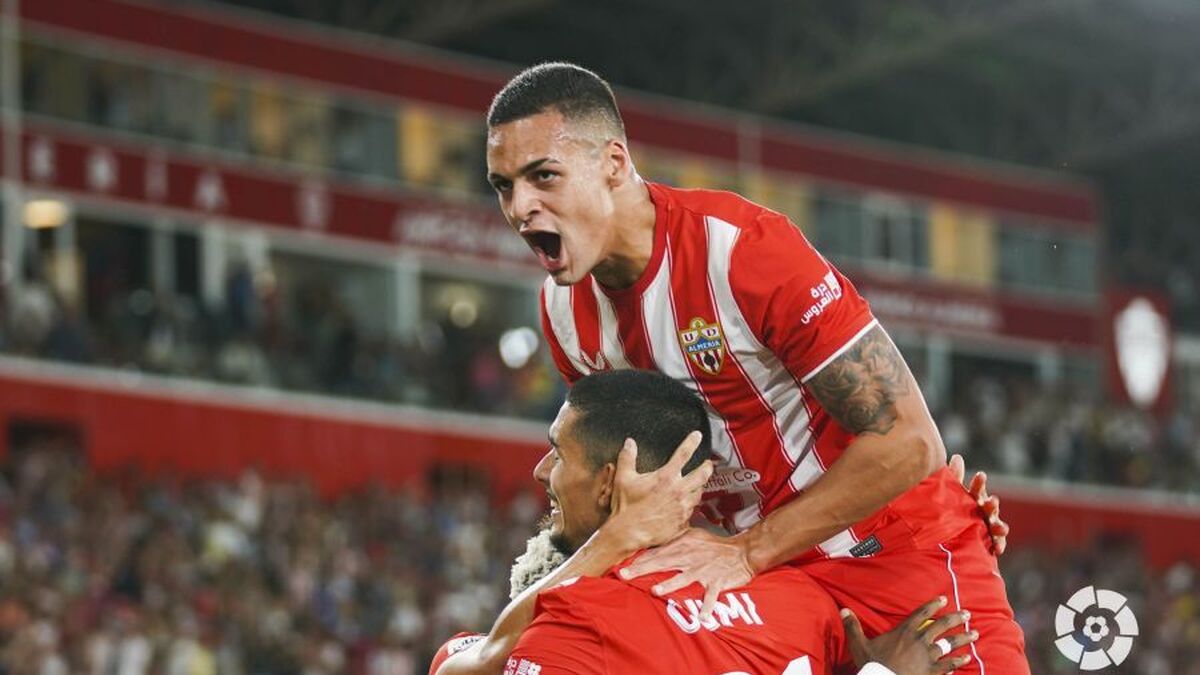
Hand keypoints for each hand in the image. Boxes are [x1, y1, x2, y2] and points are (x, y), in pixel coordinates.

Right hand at [604, 431, 713, 551]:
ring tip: (698, 484)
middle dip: (707, 467)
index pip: (683, 454)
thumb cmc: (626, 507)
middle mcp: (678, 491)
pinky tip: (687, 505)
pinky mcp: (682, 522)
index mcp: (666, 477)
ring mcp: (682, 507)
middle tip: (708, 464)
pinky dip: (690, 505)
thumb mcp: (623, 478)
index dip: (691, 442)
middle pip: (701, 475)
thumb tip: (629, 443)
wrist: (629, 533)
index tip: (697, 436)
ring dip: (699, 487)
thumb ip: (627, 458)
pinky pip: (691, 511)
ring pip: (698, 493)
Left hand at [618, 527, 753, 620]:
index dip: (639, 559)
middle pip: (662, 563)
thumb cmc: (715, 546)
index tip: (622, 566)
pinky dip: (707, 606)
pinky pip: (711, 596)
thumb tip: (652, 548)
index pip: (657, 552)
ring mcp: (704, 571)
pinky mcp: (717, 582)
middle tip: (625, 575)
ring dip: (670, 585)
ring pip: (683, 578)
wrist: (743, 551)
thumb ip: (673, 542)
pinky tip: (701, 617)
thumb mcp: (693, 536)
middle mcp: (690, 557)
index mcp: (683, 545)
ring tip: (655, 591)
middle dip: (643, 569)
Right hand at [842, 596, 976, 674]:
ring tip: (974, 634)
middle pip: (940, 626)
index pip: (921, 614)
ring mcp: (927, 657)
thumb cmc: (872, 664)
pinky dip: (958, 661)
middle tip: (967, 614)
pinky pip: (949, 664)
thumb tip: (843, 610)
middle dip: (955, 619)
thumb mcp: (859, 644)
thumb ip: (853, 626)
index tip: (943, 598)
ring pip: (949, 644)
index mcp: (904, 632)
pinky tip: (967, 658)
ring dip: (963, 639)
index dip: (932, 605)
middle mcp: (919, 641)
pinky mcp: (932, 672)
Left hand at [948, 454, 1008, 554]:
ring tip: (1000, 529)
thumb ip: (954, 477)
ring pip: (997, 525)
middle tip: (992, 502)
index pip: (977, 489)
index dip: (979, 483)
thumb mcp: (950, 495)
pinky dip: (999, 544)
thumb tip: (957, 457)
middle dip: (991, 505)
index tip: (980, 475)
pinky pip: (997, 543)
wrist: (948, 540)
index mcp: (974, 498)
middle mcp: (983, 511)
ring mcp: (988, 527)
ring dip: (999, 526)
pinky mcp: (990, 542)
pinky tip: (998, 549)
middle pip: (989, 507)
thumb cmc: (950, 511)